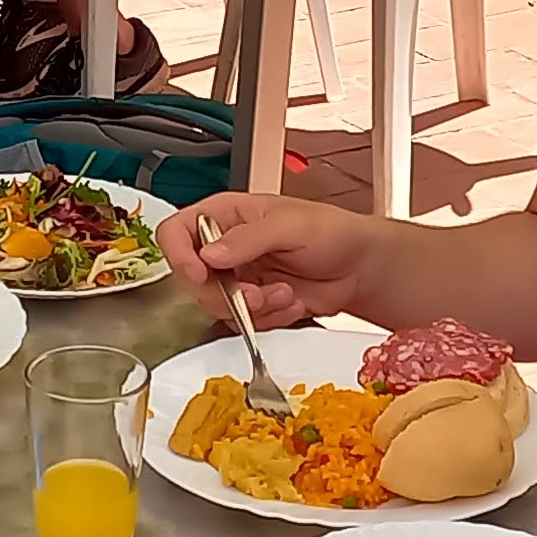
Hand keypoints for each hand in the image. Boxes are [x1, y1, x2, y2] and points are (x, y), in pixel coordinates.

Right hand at [160, 190, 378, 330]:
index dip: (178, 254)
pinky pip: (241, 321)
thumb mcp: (290, 225)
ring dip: (251, 308)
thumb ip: (247, 238)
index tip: (198, 273)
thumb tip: (210, 254)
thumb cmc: (331, 230)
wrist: (359, 267)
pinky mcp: (253, 304)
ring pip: (215, 305)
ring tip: (284, 293)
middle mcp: (224, 247)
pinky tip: (292, 301)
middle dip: (224, 292)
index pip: (176, 231)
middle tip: (255, 293)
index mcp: (225, 215)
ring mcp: (237, 278)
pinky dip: (269, 318)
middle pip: (190, 277)